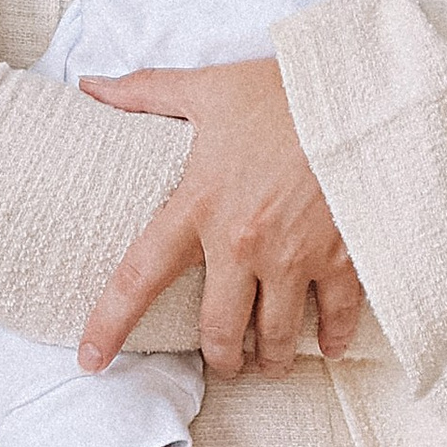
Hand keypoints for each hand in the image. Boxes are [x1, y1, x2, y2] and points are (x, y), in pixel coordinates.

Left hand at [76, 59, 362, 380]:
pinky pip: (335, 317)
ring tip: (269, 361)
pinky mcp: (343, 257)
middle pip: (218, 329)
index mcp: (199, 206)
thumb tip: (89, 85)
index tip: (91, 359)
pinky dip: (331, 339)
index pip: (140, 277)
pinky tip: (327, 346)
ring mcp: (294, 256)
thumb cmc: (279, 89)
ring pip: (274, 336)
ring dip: (269, 358)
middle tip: (224, 359)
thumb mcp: (206, 87)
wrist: (356, 93)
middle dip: (220, 356)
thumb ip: (144, 93)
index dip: (110, 324)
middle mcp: (241, 243)